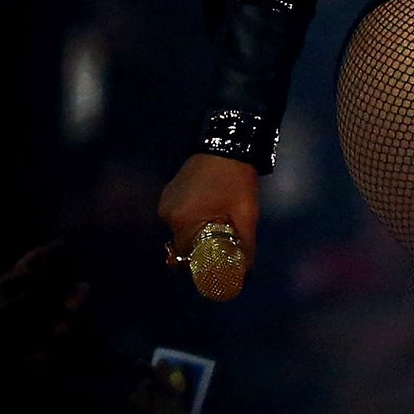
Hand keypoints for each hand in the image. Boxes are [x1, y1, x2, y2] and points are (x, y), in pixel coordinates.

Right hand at [157, 152, 259, 268]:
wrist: (227, 144)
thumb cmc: (236, 179)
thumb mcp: (246, 213)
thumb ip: (246, 244)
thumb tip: (247, 269)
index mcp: (182, 220)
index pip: (185, 255)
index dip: (200, 262)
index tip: (216, 263)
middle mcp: (167, 213)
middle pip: (182, 243)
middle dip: (200, 247)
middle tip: (221, 244)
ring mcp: (166, 201)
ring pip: (180, 230)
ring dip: (196, 232)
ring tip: (217, 225)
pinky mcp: (169, 193)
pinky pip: (179, 216)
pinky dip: (191, 220)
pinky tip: (208, 212)